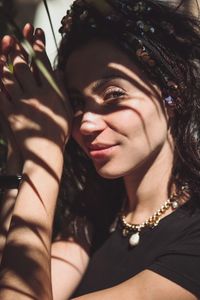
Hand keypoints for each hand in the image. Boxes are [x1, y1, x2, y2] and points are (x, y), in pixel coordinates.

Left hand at [0, 24, 71, 166]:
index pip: (43, 65)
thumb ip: (62, 89)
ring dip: (5, 63)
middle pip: (24, 67)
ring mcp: (22, 103)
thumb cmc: (59, 132)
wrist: (45, 152)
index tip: (34, 36)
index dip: (38, 48)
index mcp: (51, 93)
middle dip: (18, 51)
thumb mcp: (67, 110)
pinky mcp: (11, 112)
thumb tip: (59, 71)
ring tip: (2, 52)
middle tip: (12, 40)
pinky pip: (1, 93)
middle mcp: (36, 94)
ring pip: (10, 77)